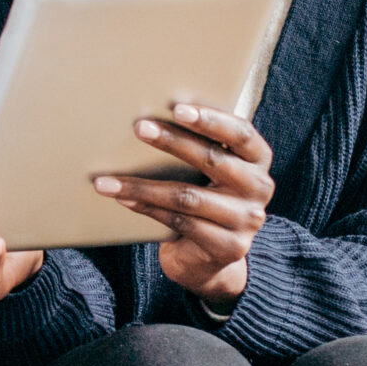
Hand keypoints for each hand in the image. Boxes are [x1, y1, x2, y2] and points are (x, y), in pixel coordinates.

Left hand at [94, 102, 274, 302]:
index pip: (240, 133)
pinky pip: (179, 222)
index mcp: (257, 159)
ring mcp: (247, 220)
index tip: (177, 108)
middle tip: (139, 127)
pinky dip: (147, 208)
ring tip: (107, 179)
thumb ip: (198, 145)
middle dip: (172, 141)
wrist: (209, 257)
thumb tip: (150, 118)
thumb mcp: (208, 170)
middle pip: (212, 160)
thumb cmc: (203, 197)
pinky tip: (122, 199)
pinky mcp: (229, 247)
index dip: (211, 120)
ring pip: (188, 197)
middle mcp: (259, 187)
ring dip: (143, 185)